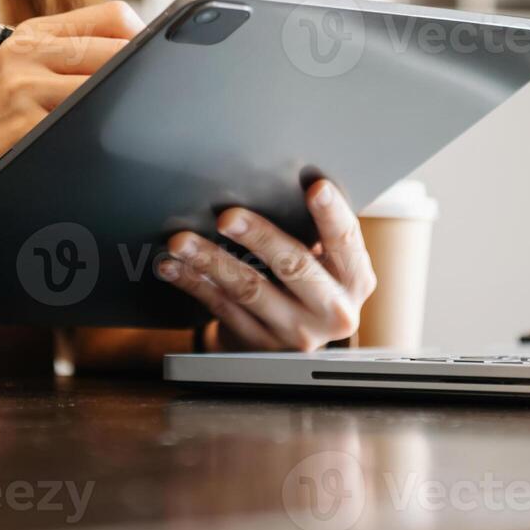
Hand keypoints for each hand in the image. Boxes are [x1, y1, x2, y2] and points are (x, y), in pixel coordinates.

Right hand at [0, 1, 144, 270]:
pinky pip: (85, 120)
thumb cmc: (1, 132)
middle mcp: (25, 51)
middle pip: (116, 49)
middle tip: (154, 104)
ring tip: (126, 129)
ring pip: (106, 84)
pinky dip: (101, 135)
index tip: (155, 66)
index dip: (143, 39)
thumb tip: (149, 58)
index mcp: (33, 34)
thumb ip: (76, 62)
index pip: (113, 15)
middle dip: (141, 78)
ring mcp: (22, 84)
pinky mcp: (23, 121)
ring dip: (123, 109)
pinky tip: (98, 148)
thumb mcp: (28, 81)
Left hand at [158, 181, 375, 351]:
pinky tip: (173, 266)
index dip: (331, 212)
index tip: (315, 186)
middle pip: (294, 266)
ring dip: (210, 260)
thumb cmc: (309, 281)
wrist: (295, 344)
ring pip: (249, 290)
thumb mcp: (326, 262)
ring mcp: (297, 334)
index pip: (346, 239)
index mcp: (355, 279)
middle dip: (259, 237)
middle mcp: (333, 311)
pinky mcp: (261, 347)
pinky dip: (194, 283)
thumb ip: (313, 233)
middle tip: (227, 216)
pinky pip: (221, 308)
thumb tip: (275, 183)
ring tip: (182, 240)